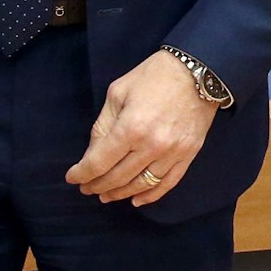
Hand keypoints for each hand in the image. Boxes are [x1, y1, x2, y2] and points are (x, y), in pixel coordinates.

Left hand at [66, 50, 217, 206]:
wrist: (198, 70)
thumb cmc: (153, 76)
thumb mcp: (118, 93)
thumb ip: (103, 126)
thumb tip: (93, 155)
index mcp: (131, 127)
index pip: (99, 162)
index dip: (82, 174)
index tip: (72, 178)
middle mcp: (151, 145)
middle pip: (117, 177)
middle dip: (97, 186)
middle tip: (87, 189)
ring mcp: (173, 153)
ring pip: (141, 185)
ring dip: (120, 193)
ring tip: (106, 195)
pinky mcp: (188, 154)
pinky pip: (167, 183)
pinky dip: (150, 196)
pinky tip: (136, 200)